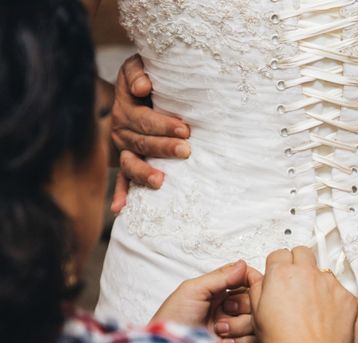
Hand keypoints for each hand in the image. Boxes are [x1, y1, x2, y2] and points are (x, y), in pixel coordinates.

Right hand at [110, 55, 191, 212]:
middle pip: (141, 142)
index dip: (163, 124)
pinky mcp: (126, 162)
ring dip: (144, 173)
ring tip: (161, 180)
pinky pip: (121, 179)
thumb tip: (142, 86)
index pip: (143, 118)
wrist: (134, 90)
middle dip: (163, 147)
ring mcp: (124, 148)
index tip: (184, 130)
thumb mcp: (138, 67)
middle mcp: (122, 129)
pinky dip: (121, 193)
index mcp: (126, 107)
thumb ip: (138, 71)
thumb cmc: (146, 78)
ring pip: (130, 163)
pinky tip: (120, 209)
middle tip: (185, 150)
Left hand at [151, 261, 258, 342]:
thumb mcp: (192, 290)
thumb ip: (220, 276)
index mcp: (219, 291)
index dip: (251, 281)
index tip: (250, 283)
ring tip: (218, 329)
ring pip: (256, 321)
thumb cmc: (172, 320)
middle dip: (240, 305)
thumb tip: (242, 264)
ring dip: (237, 325)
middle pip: (255, 300)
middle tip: (224, 310)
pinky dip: (239, 341)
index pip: (246, 280)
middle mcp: (229, 309)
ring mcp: (234, 329)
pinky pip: (254, 340)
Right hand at [248, 247, 357, 342]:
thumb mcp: (258, 317)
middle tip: (294, 280)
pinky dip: (332, 298)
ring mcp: (329, 284)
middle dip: (297, 262)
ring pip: (321, 270)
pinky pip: (338, 289)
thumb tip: (260, 281)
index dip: (276, 266)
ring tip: (310, 305)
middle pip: (302, 252)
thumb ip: (258, 290)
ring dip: (315, 281)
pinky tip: (324, 316)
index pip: (278, 254)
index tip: (277, 275)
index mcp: (281, 276)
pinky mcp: (346, 297)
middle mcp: (307, 274)